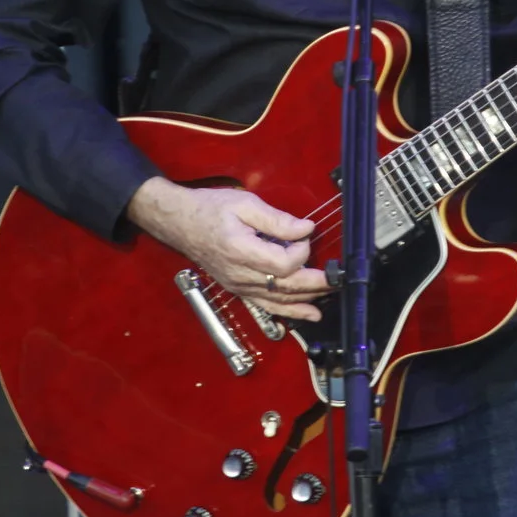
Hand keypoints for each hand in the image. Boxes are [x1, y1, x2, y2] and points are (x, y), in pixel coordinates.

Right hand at [125, 177, 331, 322]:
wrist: (180, 223)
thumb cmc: (209, 209)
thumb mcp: (244, 204)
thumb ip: (277, 219)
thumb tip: (305, 229)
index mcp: (240, 250)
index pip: (282, 264)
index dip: (300, 253)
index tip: (304, 236)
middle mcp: (239, 274)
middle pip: (285, 287)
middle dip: (315, 283)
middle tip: (337, 278)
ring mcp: (238, 285)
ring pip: (278, 300)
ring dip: (306, 300)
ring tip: (329, 296)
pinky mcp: (238, 289)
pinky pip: (267, 305)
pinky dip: (289, 311)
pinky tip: (308, 313)